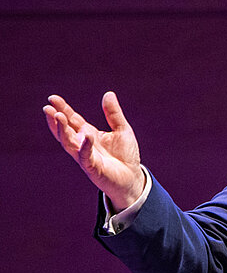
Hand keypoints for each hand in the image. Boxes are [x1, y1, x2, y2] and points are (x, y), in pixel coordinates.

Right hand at [44, 92, 145, 211]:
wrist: (132, 178)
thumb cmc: (125, 155)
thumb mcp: (122, 130)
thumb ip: (114, 114)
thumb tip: (109, 93)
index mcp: (88, 133)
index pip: (72, 119)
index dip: (62, 109)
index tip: (53, 98)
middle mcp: (82, 144)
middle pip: (65, 130)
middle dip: (56, 119)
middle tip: (48, 108)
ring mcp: (85, 156)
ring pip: (69, 143)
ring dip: (62, 130)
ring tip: (58, 116)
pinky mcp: (92, 168)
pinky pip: (86, 157)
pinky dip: (85, 147)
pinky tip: (86, 136)